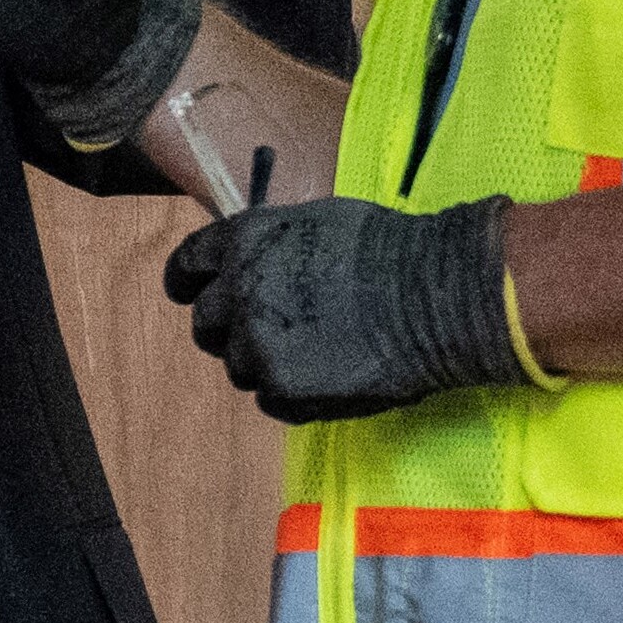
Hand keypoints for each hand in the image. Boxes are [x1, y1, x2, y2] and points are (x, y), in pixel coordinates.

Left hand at [166, 195, 524, 421]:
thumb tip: (253, 264)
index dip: (187, 285)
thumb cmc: (390, 251)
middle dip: (226, 330)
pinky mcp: (282, 388)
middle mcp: (238, 291)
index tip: (192, 296)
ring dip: (266, 363)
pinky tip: (332, 372)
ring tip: (320, 350)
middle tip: (267, 333)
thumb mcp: (315, 223)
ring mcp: (256, 343)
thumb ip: (269, 247)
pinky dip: (293, 393)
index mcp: (243, 241)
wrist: (437, 298)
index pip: (185, 268)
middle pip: (203, 324)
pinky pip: (269, 399)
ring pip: (237, 366)